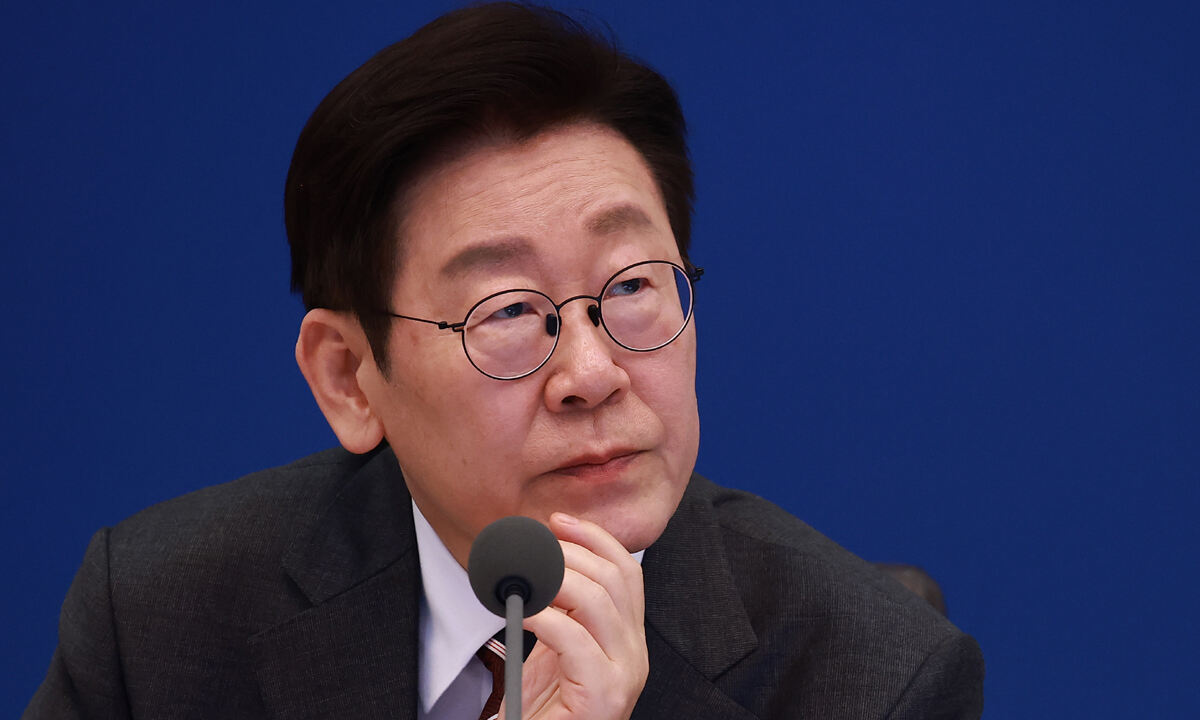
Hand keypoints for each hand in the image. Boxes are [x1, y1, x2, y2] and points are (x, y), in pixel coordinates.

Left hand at [500, 512, 648, 719]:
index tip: (559, 522)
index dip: (595, 539)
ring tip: (525, 577)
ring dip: (555, 577)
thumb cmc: (543, 711)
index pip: (628, 571)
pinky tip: (522, 612)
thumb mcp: (553, 649)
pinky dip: (544, 616)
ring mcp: (625, 676)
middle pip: (615, 578)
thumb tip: (539, 559)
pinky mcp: (604, 697)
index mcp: (629, 639)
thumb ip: (558, 610)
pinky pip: (574, 639)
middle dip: (570, 552)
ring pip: (598, 601)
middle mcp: (636, 655)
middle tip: (532, 549)